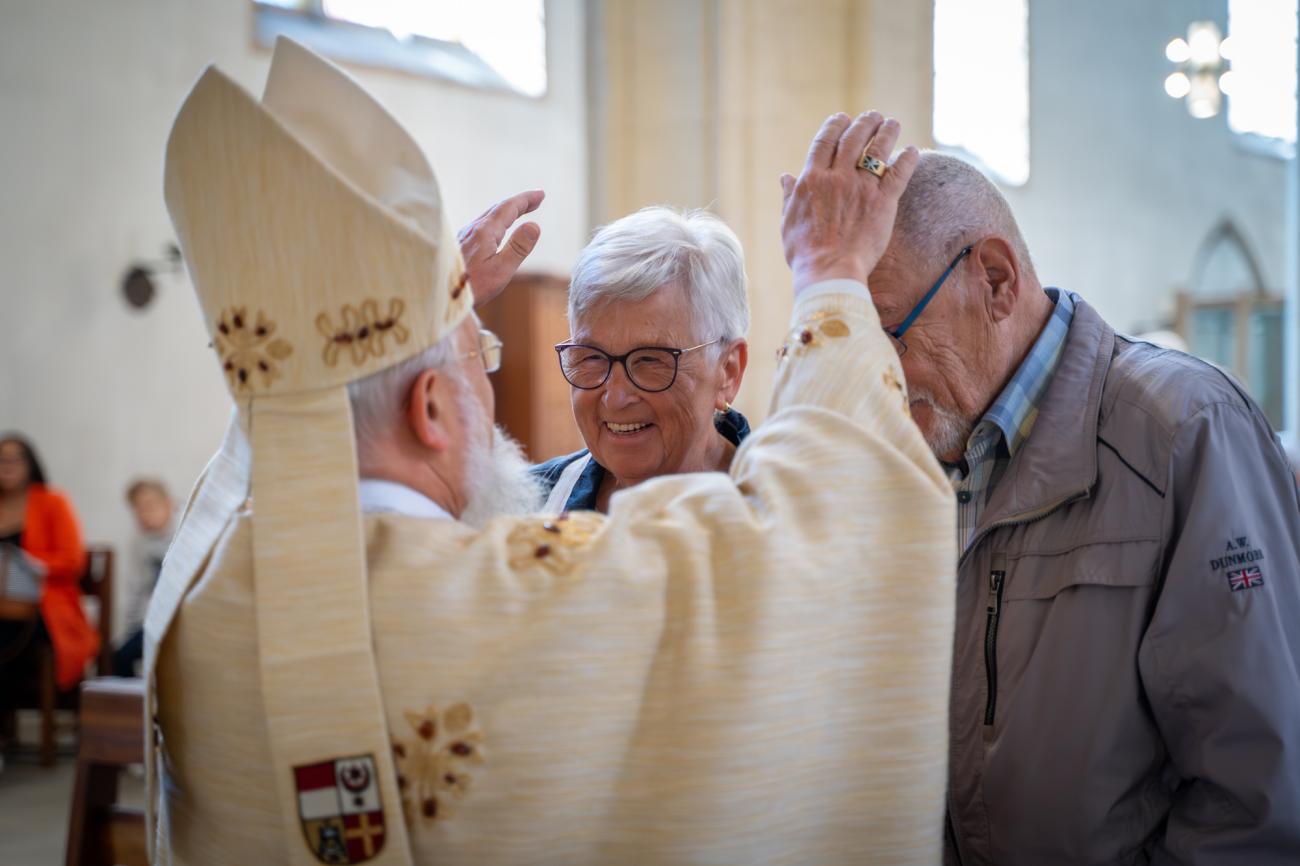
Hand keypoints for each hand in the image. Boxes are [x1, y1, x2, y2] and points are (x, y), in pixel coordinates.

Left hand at [457, 189, 544, 305]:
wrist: (441, 297)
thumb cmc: (472, 288)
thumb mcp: (501, 270)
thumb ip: (518, 247)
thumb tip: (534, 225)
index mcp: (485, 231)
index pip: (509, 207)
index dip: (526, 199)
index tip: (541, 194)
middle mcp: (473, 229)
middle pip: (498, 208)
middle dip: (518, 203)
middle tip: (536, 200)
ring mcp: (464, 236)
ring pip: (488, 216)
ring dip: (507, 211)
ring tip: (520, 211)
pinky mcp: (460, 245)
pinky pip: (481, 225)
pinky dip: (496, 220)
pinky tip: (496, 230)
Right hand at [779, 112, 917, 293]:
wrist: (829, 272)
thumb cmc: (804, 253)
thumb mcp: (788, 222)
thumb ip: (789, 196)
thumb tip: (785, 177)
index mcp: (812, 179)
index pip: (825, 140)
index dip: (836, 125)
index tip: (843, 118)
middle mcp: (837, 177)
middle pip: (854, 138)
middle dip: (864, 122)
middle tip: (873, 116)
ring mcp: (862, 188)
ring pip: (878, 149)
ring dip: (887, 132)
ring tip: (892, 123)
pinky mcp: (883, 202)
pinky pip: (899, 174)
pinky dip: (907, 159)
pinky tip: (911, 151)